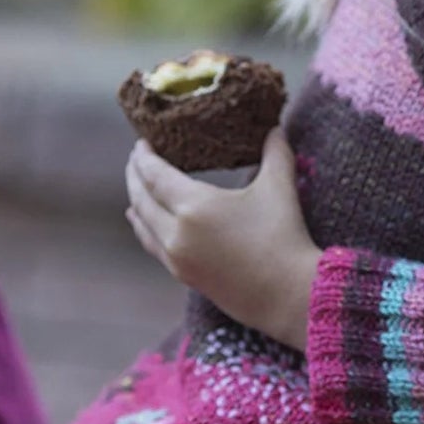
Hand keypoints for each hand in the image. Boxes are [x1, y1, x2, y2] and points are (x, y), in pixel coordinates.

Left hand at [126, 131, 320, 350]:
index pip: (155, 175)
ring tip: (136, 187)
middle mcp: (176, 231)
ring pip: (142, 224)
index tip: (141, 143)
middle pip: (141, 198)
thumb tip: (274, 127)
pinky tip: (142, 222)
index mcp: (194, 205)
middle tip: (136, 159)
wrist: (288, 295)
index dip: (144, 157)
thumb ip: (275, 152)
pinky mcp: (183, 275)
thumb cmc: (283, 238)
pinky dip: (143, 227)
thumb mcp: (279, 188)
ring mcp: (176, 257)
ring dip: (135, 202)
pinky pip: (152, 245)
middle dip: (134, 176)